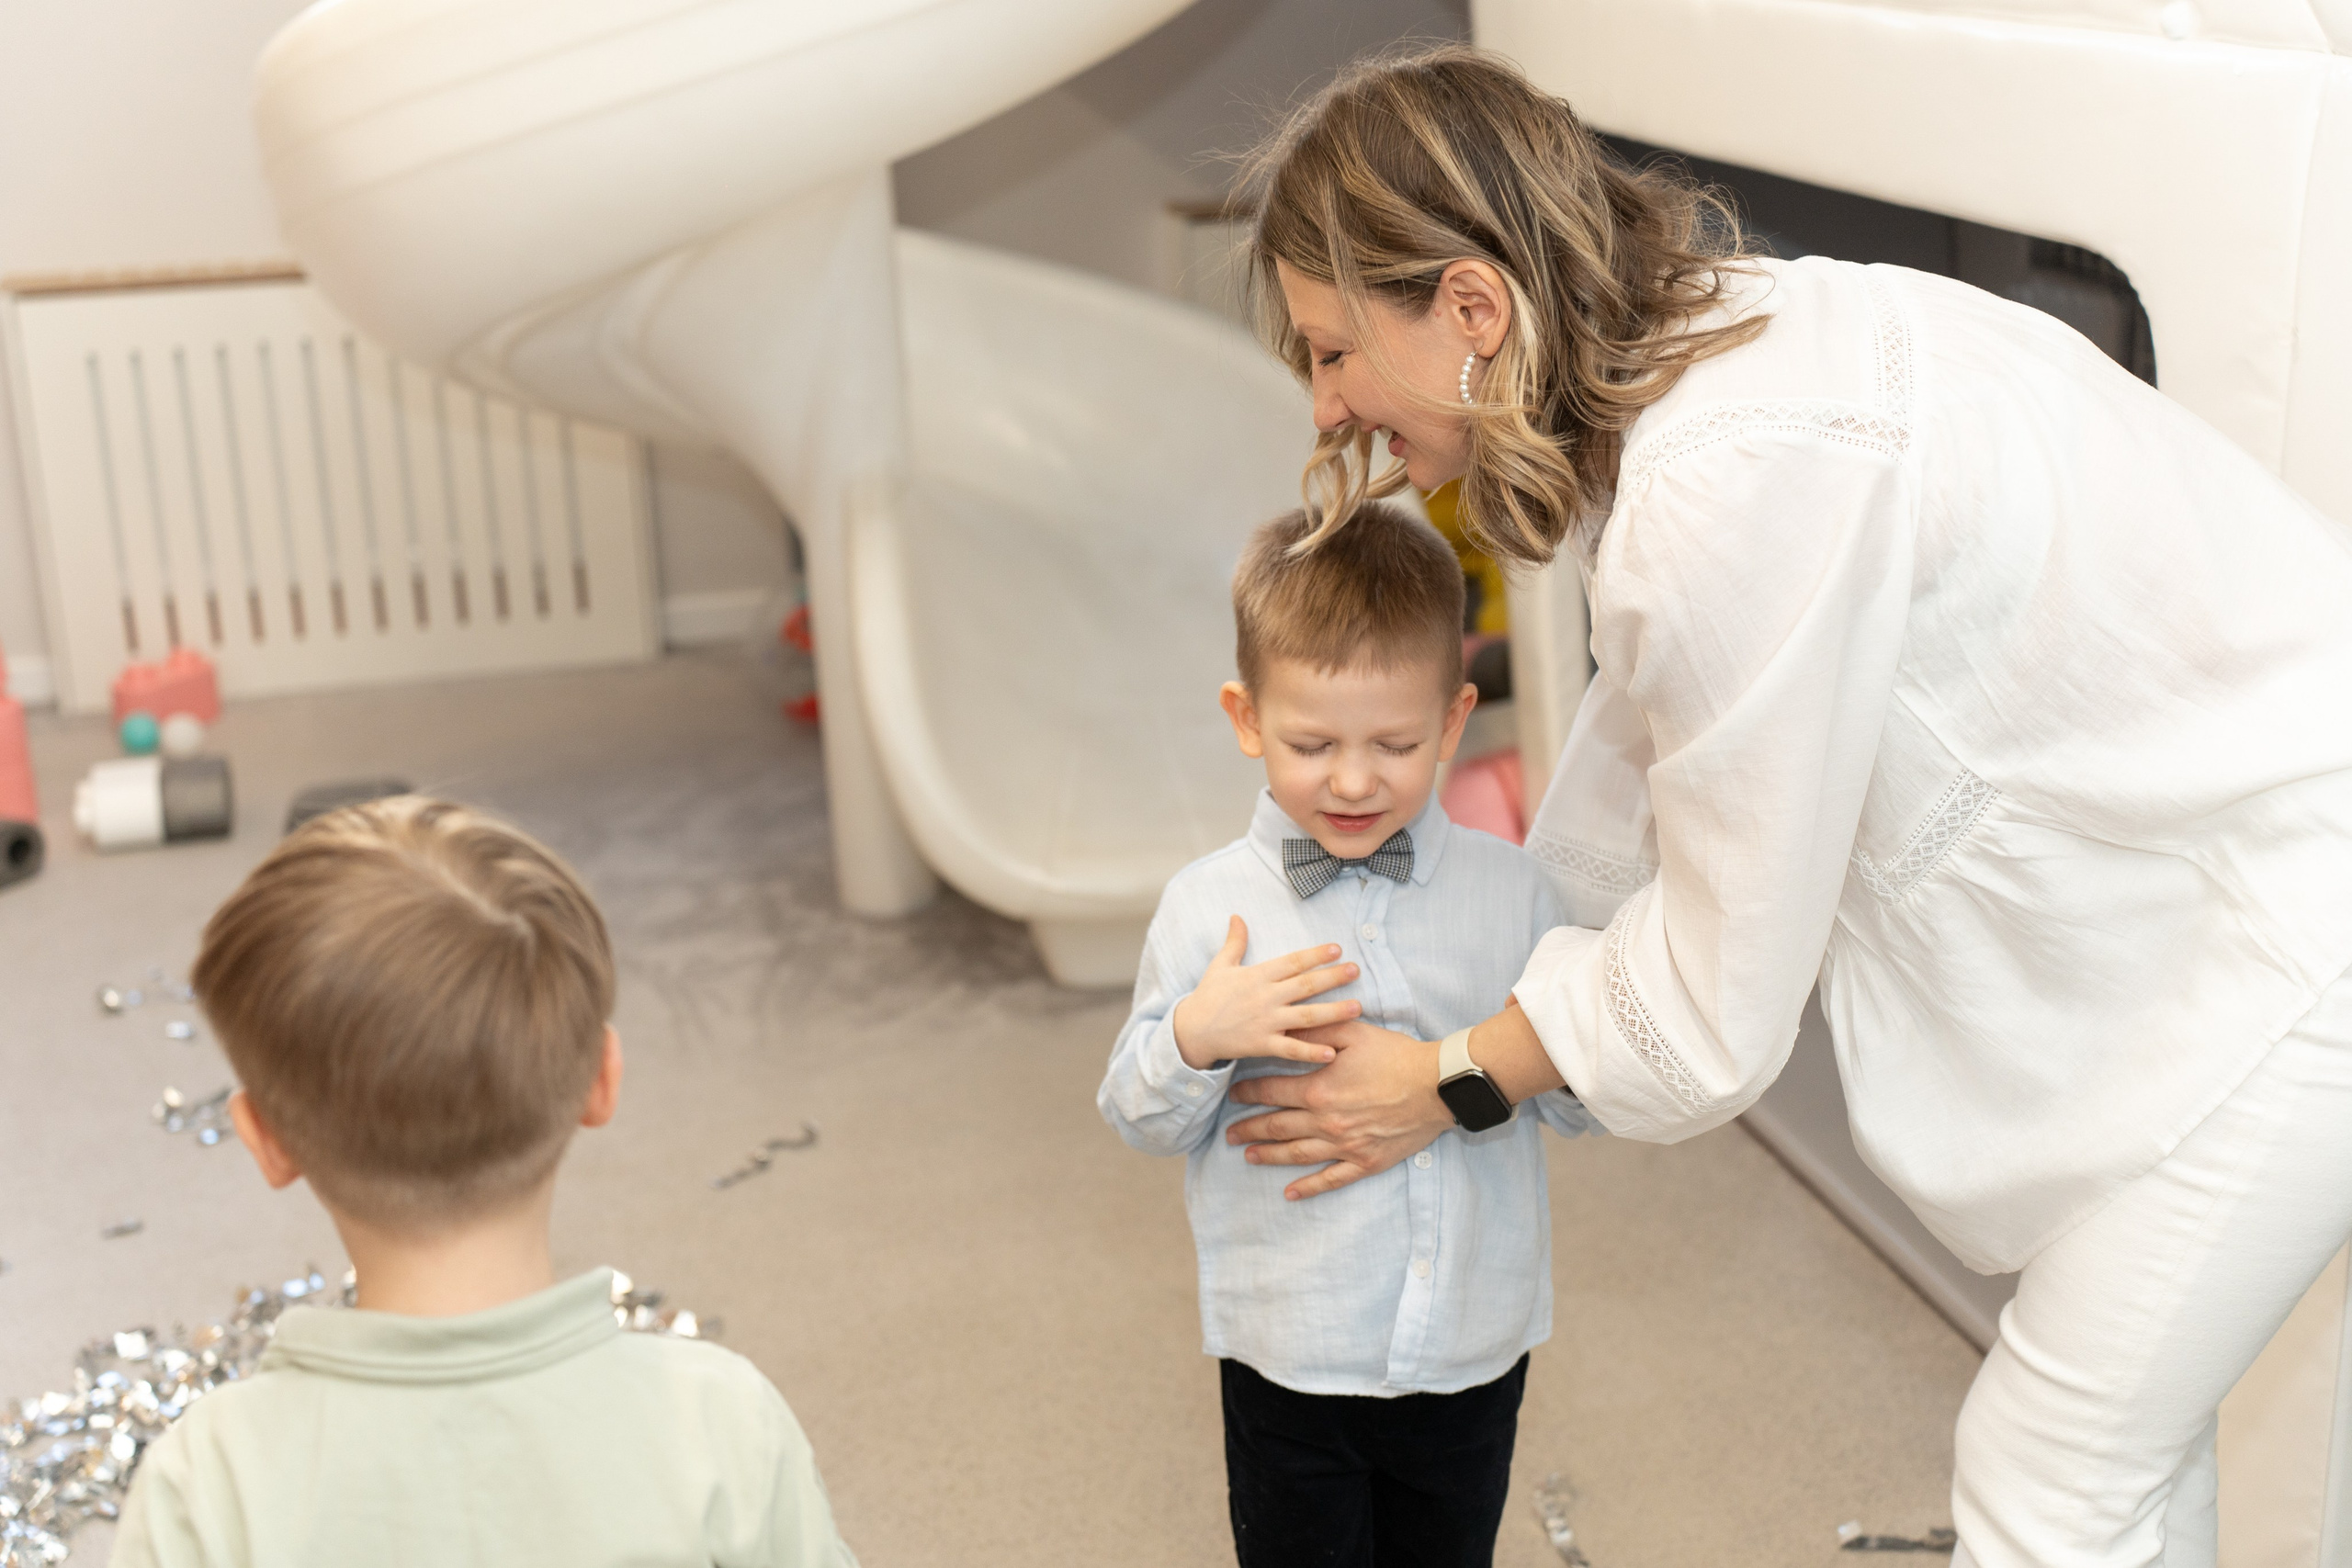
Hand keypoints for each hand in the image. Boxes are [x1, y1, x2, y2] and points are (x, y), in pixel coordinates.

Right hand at [1171, 916, 1360, 1070]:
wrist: (1191, 1031)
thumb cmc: (1208, 996)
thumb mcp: (1220, 965)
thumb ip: (1234, 941)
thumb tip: (1237, 916)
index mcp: (1258, 975)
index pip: (1292, 962)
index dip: (1315, 955)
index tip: (1337, 949)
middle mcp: (1265, 997)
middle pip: (1305, 985)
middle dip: (1332, 977)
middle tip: (1356, 970)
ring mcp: (1265, 1022)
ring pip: (1306, 1016)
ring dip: (1333, 1012)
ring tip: (1357, 1007)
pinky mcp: (1262, 1045)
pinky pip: (1291, 1049)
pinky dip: (1311, 1051)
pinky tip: (1332, 1052)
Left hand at [1224, 1019, 1454, 1199]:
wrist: (1436, 1086)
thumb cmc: (1395, 1055)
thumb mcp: (1352, 1032)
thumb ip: (1315, 1032)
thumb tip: (1284, 1030)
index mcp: (1319, 1089)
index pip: (1272, 1091)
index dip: (1249, 1093)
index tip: (1233, 1095)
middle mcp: (1325, 1121)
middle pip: (1276, 1126)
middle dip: (1249, 1129)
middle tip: (1228, 1134)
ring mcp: (1344, 1145)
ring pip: (1297, 1154)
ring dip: (1269, 1156)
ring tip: (1249, 1157)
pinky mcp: (1365, 1162)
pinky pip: (1331, 1179)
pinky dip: (1309, 1188)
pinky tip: (1290, 1193)